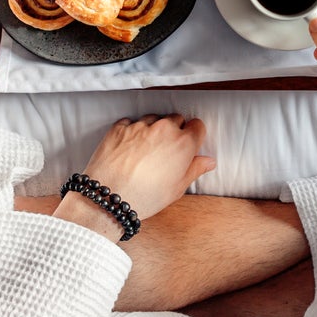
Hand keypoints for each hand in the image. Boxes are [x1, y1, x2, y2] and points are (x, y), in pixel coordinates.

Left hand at [54, 114, 215, 239]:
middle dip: (175, 131)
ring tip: (147, 150)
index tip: (189, 144)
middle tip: (167, 151)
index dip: (194, 136)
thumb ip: (195, 170)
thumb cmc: (144, 197)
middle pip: (176, 119)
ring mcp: (140, 125)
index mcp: (183, 144)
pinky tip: (130, 148)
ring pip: (154, 119)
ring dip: (154, 129)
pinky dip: (133, 131)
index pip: (198, 126)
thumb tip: (208, 161)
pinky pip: (132, 122)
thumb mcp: (176, 189)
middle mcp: (163, 129)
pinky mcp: (120, 127)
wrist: (108, 198)